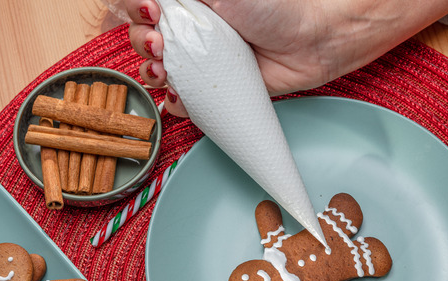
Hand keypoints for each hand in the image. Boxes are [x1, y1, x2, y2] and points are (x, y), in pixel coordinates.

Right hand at [123, 0, 447, 116]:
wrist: (312, 40)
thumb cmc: (275, 7)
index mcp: (190, 6)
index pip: (144, 8)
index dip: (135, 10)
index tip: (149, 10)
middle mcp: (192, 32)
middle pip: (144, 40)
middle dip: (141, 42)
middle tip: (158, 42)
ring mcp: (203, 63)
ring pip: (159, 72)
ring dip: (151, 73)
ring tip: (164, 70)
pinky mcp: (217, 91)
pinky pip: (184, 102)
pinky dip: (175, 104)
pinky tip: (178, 97)